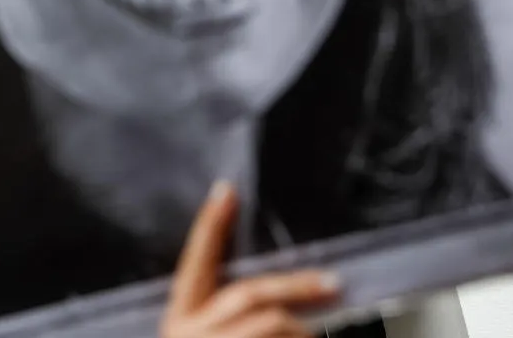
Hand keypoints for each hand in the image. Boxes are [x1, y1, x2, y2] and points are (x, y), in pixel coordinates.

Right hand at [160, 183, 339, 337]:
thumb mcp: (202, 335)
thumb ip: (221, 313)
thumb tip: (270, 295)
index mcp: (180, 315)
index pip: (195, 262)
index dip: (209, 226)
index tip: (225, 189)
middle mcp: (190, 329)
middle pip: (248, 293)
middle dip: (295, 285)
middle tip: (332, 281)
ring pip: (273, 320)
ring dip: (303, 328)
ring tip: (317, 333)